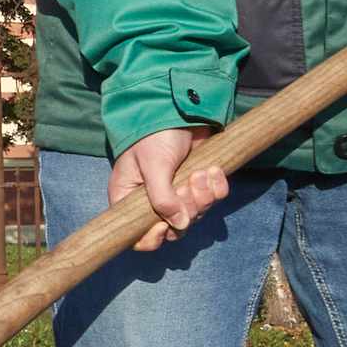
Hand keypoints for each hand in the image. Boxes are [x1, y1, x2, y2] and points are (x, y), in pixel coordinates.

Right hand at [107, 126, 225, 253]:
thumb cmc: (155, 135)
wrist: (181, 109)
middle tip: (188, 184)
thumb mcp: (154, 164)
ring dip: (203, 195)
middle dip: (187, 208)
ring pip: (196, 214)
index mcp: (130, 199)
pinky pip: (213, 198)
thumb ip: (162, 197)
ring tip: (201, 172)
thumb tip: (180, 225)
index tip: (166, 224)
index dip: (155, 237)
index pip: (139, 237)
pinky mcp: (198, 184)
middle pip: (174, 229)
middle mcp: (153, 201)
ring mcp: (178, 194)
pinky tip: (213, 170)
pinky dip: (217, 187)